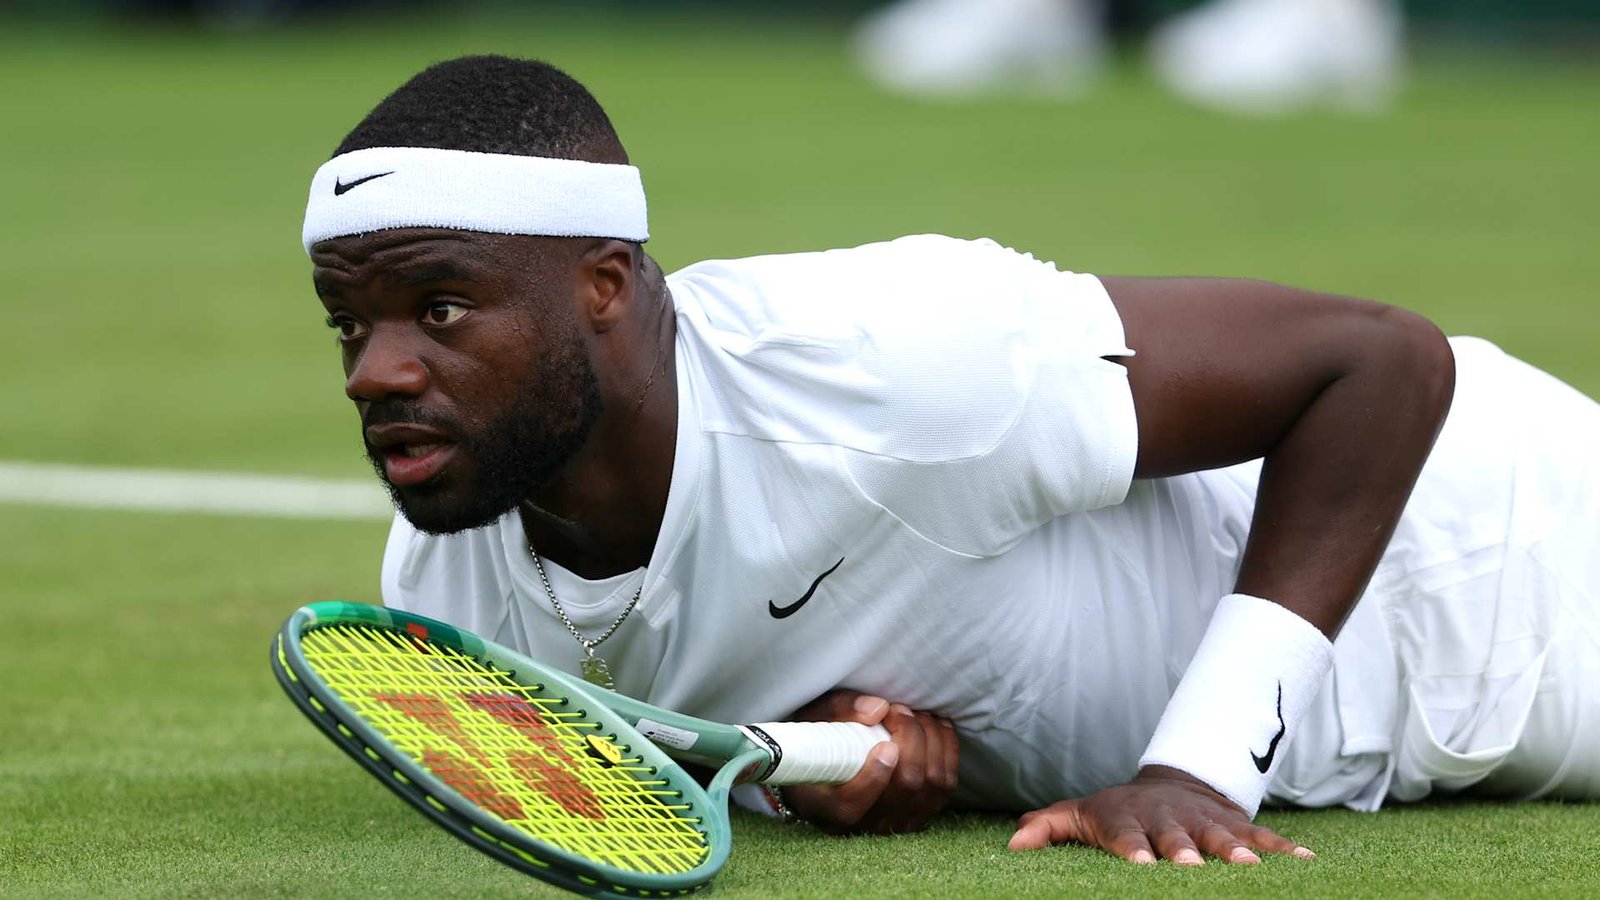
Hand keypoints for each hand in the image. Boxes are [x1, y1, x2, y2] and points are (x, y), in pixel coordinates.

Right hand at [781, 689, 958, 834]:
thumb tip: (878, 710)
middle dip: (911, 739)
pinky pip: (945, 786)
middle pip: (904, 788)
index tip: (884, 744)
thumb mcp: (815, 718)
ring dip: (931, 741)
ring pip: (931, 786)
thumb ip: (840, 710)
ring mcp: (895, 823)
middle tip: (898, 709)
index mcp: (824, 807)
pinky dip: (947, 751)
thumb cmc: (818, 740)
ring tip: (916, 714)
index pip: (851, 806)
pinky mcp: (920, 813)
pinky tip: (935, 727)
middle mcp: (862, 824)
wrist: (828, 762)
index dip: (874, 777)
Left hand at [1006, 765, 1315, 864]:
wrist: (1169, 785)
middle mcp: (1168, 819)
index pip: (1126, 836)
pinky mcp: (1236, 824)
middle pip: (1177, 836)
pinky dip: (1286, 847)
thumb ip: (1049, 827)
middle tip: (1193, 867)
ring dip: (1237, 849)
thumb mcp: (1080, 814)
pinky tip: (1310, 861)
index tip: (1141, 866)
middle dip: (1186, 851)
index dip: (1132, 849)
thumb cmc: (1115, 812)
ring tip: (1252, 866)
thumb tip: (1012, 844)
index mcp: (1127, 819)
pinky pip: (1264, 834)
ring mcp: (1205, 821)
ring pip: (1223, 835)